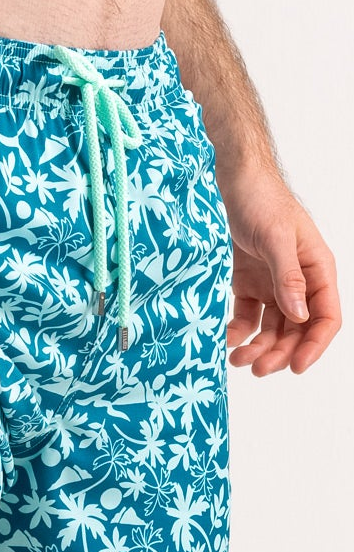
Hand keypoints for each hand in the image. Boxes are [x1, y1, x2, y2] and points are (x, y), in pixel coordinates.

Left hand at [221, 167, 340, 374]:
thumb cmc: (261, 201)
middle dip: (279, 353)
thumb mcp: (276, 238)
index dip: (314, 346)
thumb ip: (289, 276)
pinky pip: (247, 316)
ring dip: (258, 347)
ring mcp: (272, 284)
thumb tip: (299, 315)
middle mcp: (298, 282)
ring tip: (237, 360)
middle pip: (296, 330)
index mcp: (317, 270)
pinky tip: (225, 339)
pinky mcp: (247, 283)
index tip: (296, 367)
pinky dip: (238, 330)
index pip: (326, 317)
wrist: (231, 182)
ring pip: (271, 328)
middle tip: (256, 369)